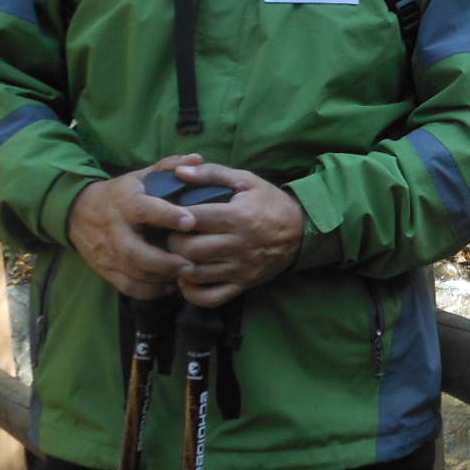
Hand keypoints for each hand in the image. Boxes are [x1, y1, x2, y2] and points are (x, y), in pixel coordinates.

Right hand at [66, 154, 201, 299]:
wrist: (79, 212)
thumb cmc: (122, 193)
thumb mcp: (141, 175)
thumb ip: (169, 167)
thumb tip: (197, 158)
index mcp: (125, 201)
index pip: (144, 208)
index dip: (167, 215)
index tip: (190, 221)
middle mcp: (114, 228)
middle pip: (134, 251)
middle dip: (163, 261)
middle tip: (189, 264)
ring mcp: (107, 251)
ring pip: (131, 272)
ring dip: (159, 277)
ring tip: (184, 275)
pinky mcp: (105, 269)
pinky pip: (126, 286)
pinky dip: (149, 291)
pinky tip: (169, 285)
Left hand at [162, 161, 306, 307]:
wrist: (300, 231)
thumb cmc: (268, 202)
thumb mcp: (246, 180)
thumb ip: (211, 173)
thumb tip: (179, 171)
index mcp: (238, 216)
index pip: (192, 219)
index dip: (173, 215)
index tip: (169, 212)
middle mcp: (238, 245)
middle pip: (189, 250)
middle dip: (173, 241)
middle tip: (172, 233)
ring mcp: (240, 269)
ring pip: (195, 274)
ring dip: (178, 264)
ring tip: (177, 253)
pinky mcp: (242, 285)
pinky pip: (210, 298)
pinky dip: (191, 292)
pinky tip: (187, 277)